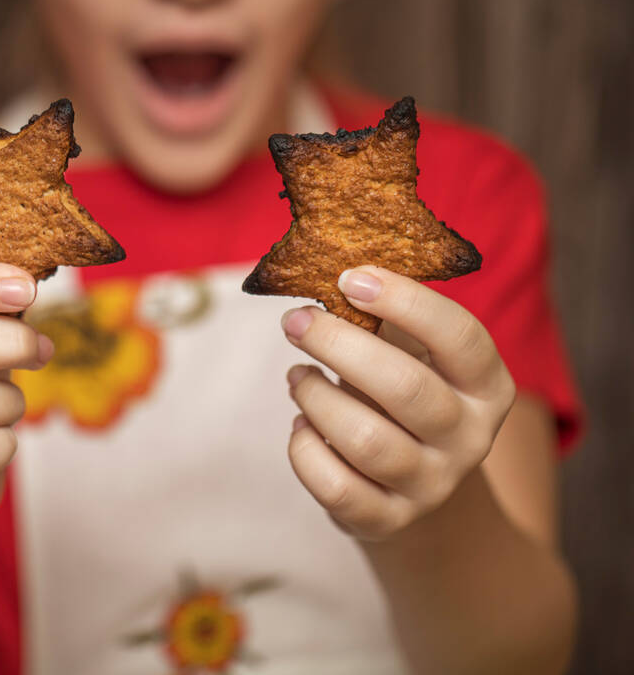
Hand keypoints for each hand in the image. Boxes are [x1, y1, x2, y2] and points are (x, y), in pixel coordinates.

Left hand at [281, 266, 516, 541]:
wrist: (415, 489)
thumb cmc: (403, 397)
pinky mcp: (388, 520)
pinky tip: (302, 425)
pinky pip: (336, 487)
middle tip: (297, 321)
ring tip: (297, 375)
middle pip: (406, 388)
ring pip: (366, 440)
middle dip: (338, 345)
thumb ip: (382, 318)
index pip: (461, 337)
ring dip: (315, 396)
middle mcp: (470, 438)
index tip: (348, 277)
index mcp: (487, 385)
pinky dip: (304, 449)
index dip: (404, 302)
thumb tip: (321, 263)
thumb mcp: (411, 355)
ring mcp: (432, 485)